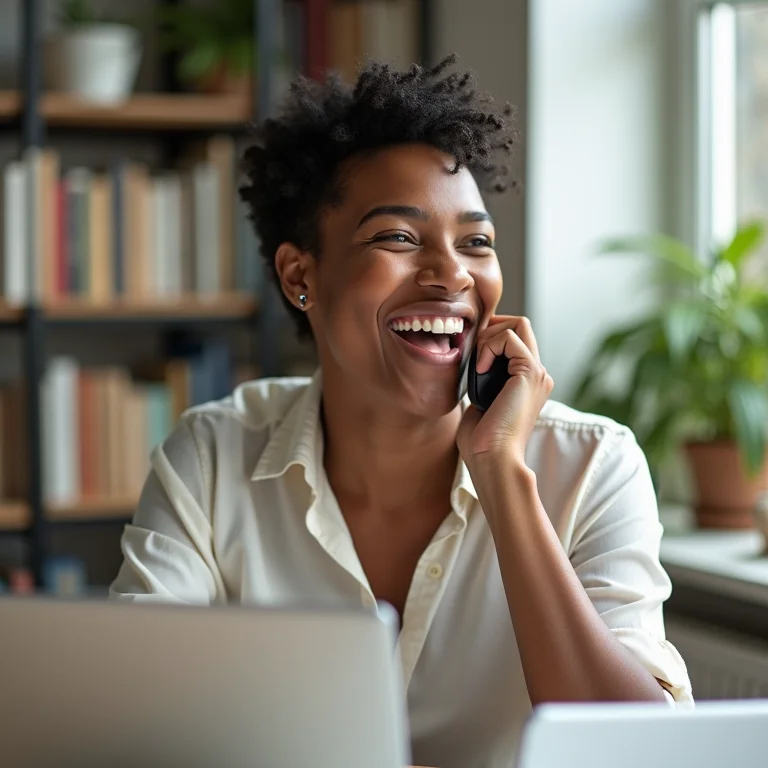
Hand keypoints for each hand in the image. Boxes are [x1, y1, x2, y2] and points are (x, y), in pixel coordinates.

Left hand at [457, 316, 553, 465]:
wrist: (493, 459)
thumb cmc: (481, 443)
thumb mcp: (479, 403)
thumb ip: (481, 382)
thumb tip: (470, 367)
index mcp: (527, 382)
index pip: (514, 337)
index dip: (489, 337)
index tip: (470, 357)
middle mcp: (538, 374)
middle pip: (520, 324)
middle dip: (490, 329)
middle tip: (474, 355)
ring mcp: (538, 373)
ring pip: (517, 324)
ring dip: (488, 337)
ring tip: (477, 365)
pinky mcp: (531, 372)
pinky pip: (509, 337)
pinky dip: (488, 346)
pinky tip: (480, 370)